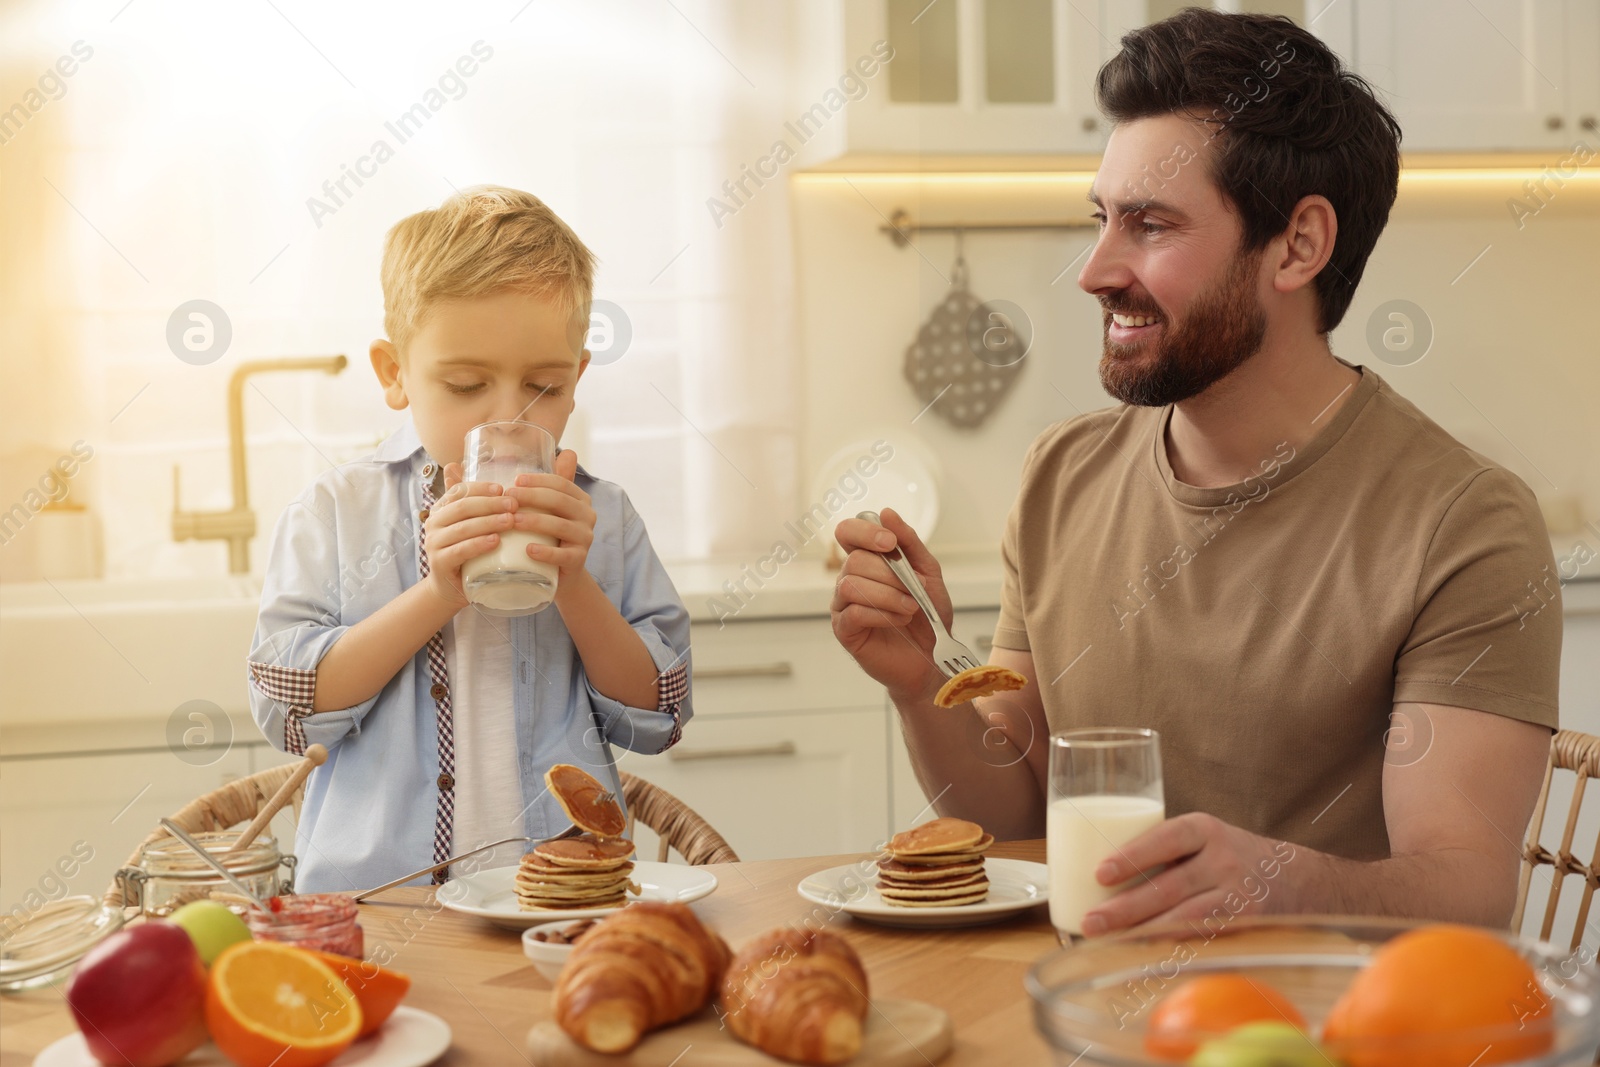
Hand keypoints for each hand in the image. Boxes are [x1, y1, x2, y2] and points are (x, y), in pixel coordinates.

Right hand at [423, 463, 518, 608]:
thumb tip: (460, 465)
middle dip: (490, 504)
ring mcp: (434, 544)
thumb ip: (471, 499)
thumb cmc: (467, 552)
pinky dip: (478, 545)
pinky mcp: (439, 563)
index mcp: (441, 509)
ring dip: (489, 522)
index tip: (503, 488)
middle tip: (514, 504)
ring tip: (511, 521)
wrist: (451, 588)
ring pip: (463, 528)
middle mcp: (433, 523)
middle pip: (463, 507)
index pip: (459, 491)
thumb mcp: (470, 524)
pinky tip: (495, 541)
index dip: (481, 488)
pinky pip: (460, 551)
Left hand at [509, 449, 596, 586]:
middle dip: (532, 497)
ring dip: (535, 522)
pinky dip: (545, 553)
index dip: (538, 480)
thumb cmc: (550, 536)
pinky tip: (528, 550)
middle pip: (560, 501)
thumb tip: (562, 451)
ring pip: (561, 526)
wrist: (561, 573)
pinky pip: (563, 555)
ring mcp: (585, 539)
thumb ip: (551, 484)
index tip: (515, 481)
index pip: (561, 483)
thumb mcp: (550, 509)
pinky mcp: (578, 560)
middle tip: (508, 498)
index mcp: (580, 500)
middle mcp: (587, 516)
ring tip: (513, 521)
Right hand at [829, 507, 949, 704]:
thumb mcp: (928, 574)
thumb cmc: (929, 617)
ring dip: (888, 594)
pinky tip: (899, 620)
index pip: (847, 532)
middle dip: (890, 573)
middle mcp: (850, 579)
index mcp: (868, 561)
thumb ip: (910, 543)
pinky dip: (881, 614)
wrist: (934, 658)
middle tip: (914, 590)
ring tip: (910, 608)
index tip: (890, 543)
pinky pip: (852, 612)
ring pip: (851, 584)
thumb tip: (887, 513)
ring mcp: (843, 605)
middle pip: (854, 560)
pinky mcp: (845, 630)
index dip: (864, 531)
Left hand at [1079, 813, 1299, 935]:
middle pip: (1169, 887)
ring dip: (1142, 932)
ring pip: (1183, 919)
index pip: (1167, 838)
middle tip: (1090, 922)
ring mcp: (1236, 896)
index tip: (1100, 873)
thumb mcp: (1203, 837)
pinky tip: (1142, 954)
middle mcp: (1223, 861)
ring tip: (1107, 940)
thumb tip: (1097, 876)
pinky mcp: (1243, 926)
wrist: (1297, 878)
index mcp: (1205, 830)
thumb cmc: (1228, 855)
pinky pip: (1200, 939)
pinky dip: (1169, 947)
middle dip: (1125, 908)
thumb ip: (1164, 850)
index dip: (1133, 855)